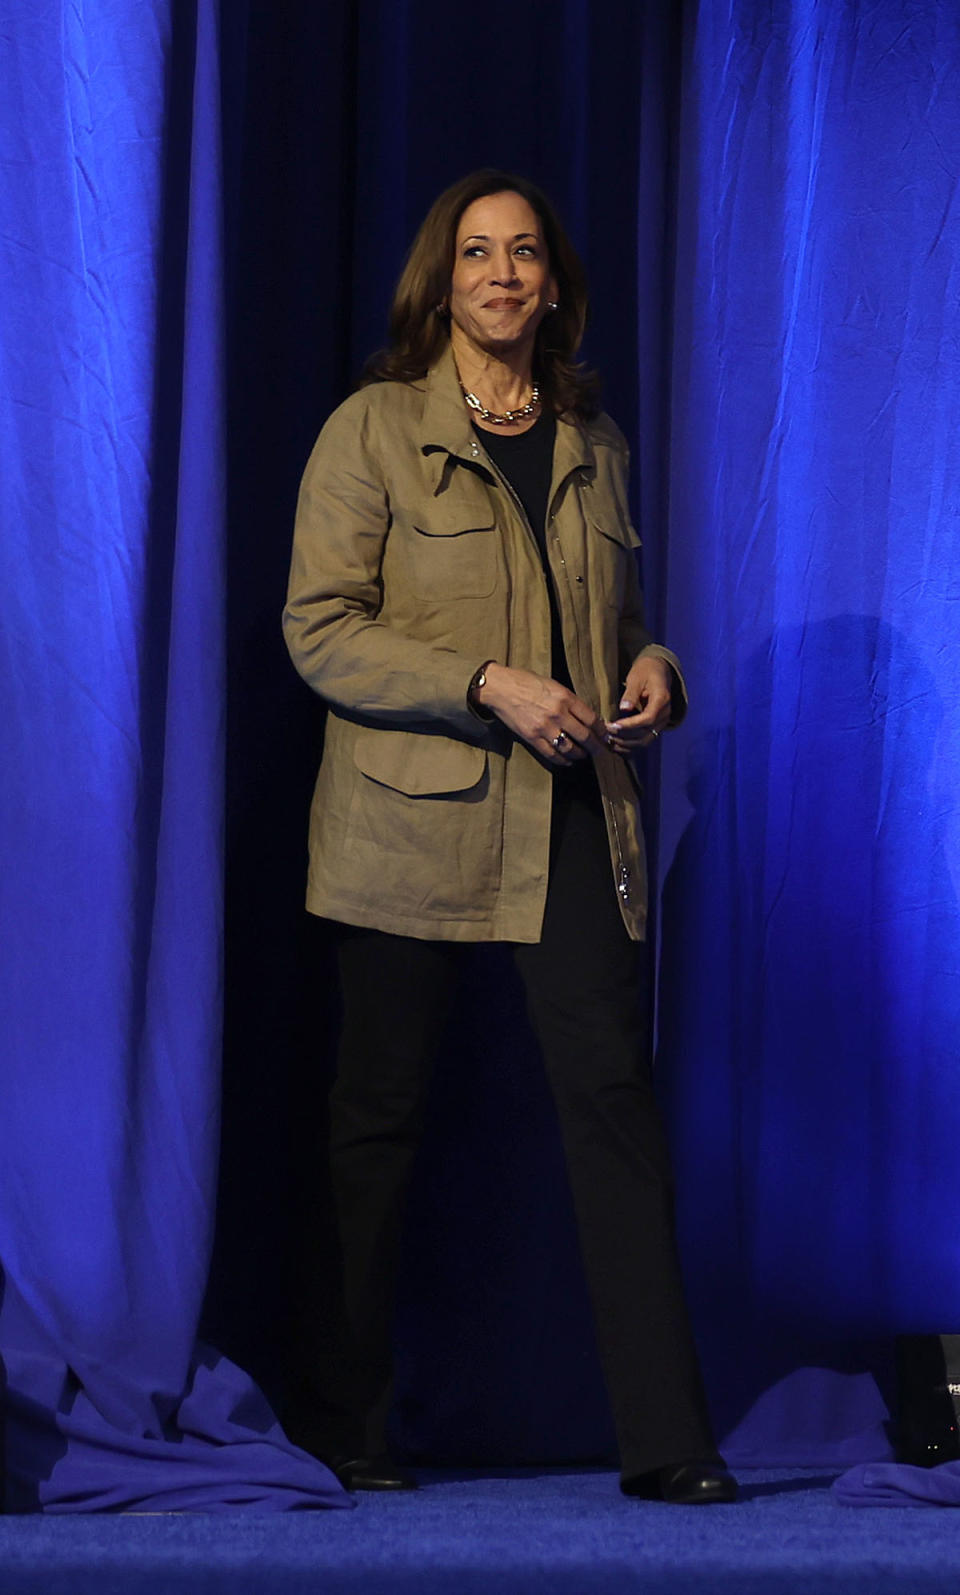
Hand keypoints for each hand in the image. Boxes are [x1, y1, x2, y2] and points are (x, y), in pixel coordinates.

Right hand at [474, 663, 607, 765]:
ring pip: (570, 749)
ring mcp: (544, 728)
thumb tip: (586, 716)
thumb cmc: (526, 682)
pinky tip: (567, 760)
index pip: (592, 719)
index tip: (605, 735)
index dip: (601, 731)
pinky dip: (563, 760)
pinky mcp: (532, 738)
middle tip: (601, 750)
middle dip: (596, 746)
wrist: (499, 688)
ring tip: (584, 755)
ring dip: (580, 755)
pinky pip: (552, 755)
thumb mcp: (554, 685)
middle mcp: (557, 714)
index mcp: (565, 698)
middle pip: (585, 737)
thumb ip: (570, 701)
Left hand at [605, 654, 673, 752]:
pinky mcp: (656, 727)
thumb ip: (631, 693)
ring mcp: (662, 722)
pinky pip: (644, 740)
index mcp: (662, 699)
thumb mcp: (637, 677)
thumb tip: (624, 708)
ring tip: (609, 740)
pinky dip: (630, 745)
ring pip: (645, 740)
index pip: (648, 718)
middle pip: (646, 733)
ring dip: (627, 743)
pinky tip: (616, 744)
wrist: (658, 672)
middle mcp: (665, 714)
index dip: (630, 725)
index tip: (613, 725)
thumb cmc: (646, 671)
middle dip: (625, 736)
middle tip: (606, 733)